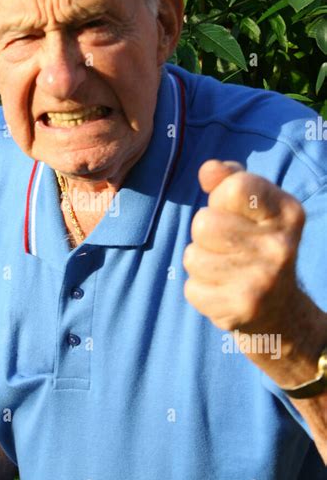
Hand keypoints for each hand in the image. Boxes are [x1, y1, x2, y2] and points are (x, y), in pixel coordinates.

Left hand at [182, 159, 313, 373]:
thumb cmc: (256, 244)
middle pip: (203, 223)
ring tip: (224, 269)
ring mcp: (261, 280)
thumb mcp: (254, 207)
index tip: (234, 212)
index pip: (234, 187)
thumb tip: (208, 170)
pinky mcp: (240, 308)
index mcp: (287, 213)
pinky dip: (200, 290)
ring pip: (192, 256)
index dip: (221, 198)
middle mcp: (280, 247)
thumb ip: (230, 180)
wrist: (279, 310)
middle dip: (205, 233)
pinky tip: (223, 291)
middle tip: (226, 246)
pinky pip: (191, 288)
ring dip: (200, 262)